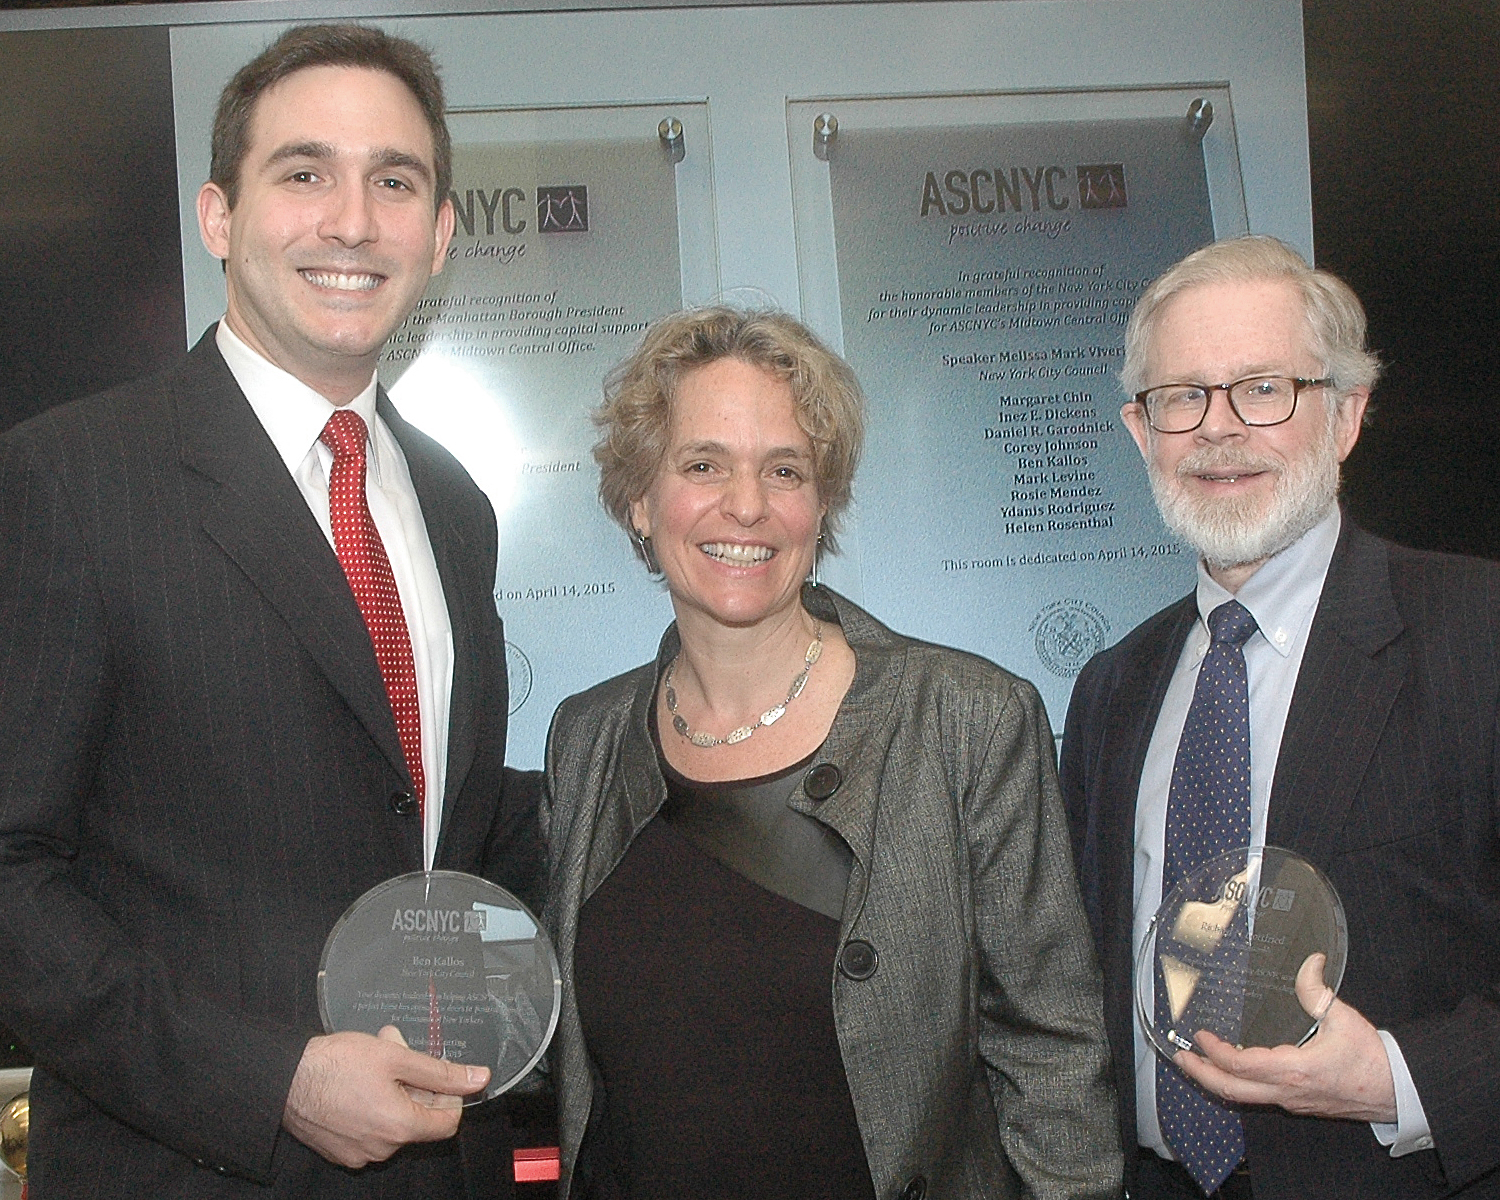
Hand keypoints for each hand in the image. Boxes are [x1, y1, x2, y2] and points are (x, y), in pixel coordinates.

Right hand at [283, 1026, 489, 1167]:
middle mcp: (382, 1148)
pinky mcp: (341, 1151)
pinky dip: (372, 1107)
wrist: (284, 1078)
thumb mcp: (396, 1057)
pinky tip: (358, 1082)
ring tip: (376, 1063)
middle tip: (400, 1055)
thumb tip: (477, 1078)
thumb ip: (441, 1071)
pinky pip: (369, 1130)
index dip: (449, 1096)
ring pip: (393, 1122)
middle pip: (419, 1120)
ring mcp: (360, 1153)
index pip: (448, 1122)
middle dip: (416, 1085)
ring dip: (393, 1092)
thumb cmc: (334, 1065)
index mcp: (401, 1127)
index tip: (439, 1076)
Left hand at [1173, 953, 1396, 1122]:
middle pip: (1232, 1090)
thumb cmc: (1372, 1060)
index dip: (1215, 1052)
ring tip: (1197, 1063)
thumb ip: (1318, 989)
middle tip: (1181, 1058)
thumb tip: (1310, 960)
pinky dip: (1238, 1085)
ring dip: (1216, 1081)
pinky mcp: (1298, 1103)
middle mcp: (1288, 1091)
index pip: (1242, 1066)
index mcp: (1295, 1070)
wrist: (1396, 1091)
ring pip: (1244, 1098)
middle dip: (1201, 1074)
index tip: (1200, 1035)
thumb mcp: (1343, 1018)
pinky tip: (1232, 1070)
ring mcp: (1291, 1101)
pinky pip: (1259, 1097)